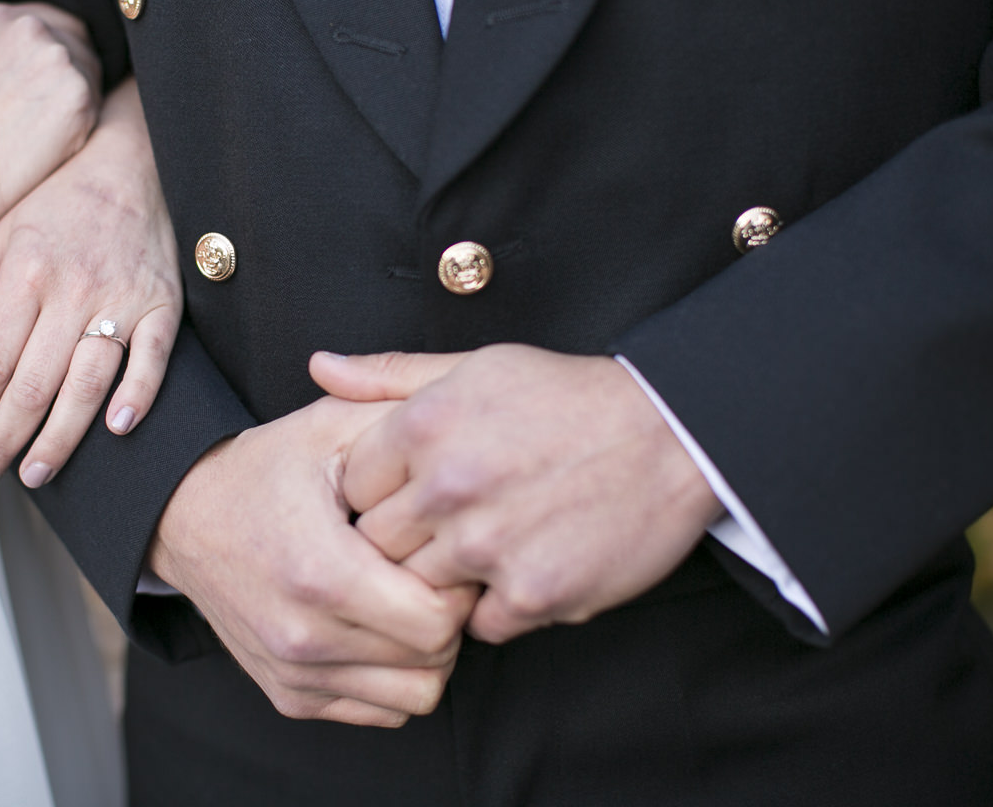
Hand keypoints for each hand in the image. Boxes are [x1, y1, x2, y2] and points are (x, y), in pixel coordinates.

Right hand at [0, 2, 99, 233]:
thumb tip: (18, 53)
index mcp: (2, 16)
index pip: (55, 23)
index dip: (57, 53)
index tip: (50, 80)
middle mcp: (33, 27)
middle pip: (79, 44)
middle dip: (71, 75)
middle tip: (49, 112)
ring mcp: (58, 58)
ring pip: (90, 76)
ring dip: (76, 102)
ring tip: (41, 133)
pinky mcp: (79, 94)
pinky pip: (96, 108)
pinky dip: (82, 127)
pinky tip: (51, 146)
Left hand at [0, 79, 180, 489]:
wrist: (131, 162)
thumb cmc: (58, 201)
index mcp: (24, 273)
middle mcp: (71, 290)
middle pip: (32, 383)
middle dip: (3, 439)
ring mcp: (120, 299)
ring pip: (87, 382)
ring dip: (60, 436)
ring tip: (36, 473)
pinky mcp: (162, 305)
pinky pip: (152, 359)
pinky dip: (138, 395)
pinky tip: (117, 430)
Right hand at [148, 397, 477, 727]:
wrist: (183, 518)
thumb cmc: (266, 468)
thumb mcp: (329, 425)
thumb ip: (399, 415)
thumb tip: (465, 420)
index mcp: (320, 573)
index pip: (440, 619)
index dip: (458, 581)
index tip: (440, 547)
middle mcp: (303, 637)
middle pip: (436, 659)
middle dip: (449, 613)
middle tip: (430, 568)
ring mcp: (294, 674)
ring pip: (416, 695)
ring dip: (426, 650)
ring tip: (405, 596)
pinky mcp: (292, 696)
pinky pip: (383, 709)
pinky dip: (394, 673)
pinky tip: (378, 622)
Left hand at [311, 346, 721, 643]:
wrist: (673, 435)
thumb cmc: (566, 397)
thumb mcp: (474, 366)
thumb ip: (389, 376)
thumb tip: (320, 368)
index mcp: (425, 426)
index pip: (350, 486)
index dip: (377, 492)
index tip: (406, 490)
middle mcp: (450, 486)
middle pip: (376, 544)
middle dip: (403, 538)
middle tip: (447, 521)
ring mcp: (490, 545)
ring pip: (419, 589)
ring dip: (447, 576)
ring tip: (487, 542)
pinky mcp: (535, 593)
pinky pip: (480, 624)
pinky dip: (497, 604)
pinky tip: (523, 565)